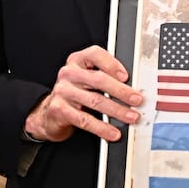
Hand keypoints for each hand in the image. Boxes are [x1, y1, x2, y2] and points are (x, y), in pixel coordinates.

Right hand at [23, 45, 142, 142]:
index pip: (95, 55)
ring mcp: (63, 91)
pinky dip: (102, 128)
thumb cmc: (78, 91)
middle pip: (99, 80)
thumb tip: (134, 88)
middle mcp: (69, 73)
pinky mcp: (59, 110)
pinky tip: (113, 132)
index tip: (126, 76)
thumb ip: (107, 77)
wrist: (51, 111)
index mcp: (78, 60)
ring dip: (117, 110)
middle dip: (121, 91)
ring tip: (131, 117)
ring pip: (95, 101)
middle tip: (137, 100)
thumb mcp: (89, 78)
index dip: (112, 64)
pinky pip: (85, 120)